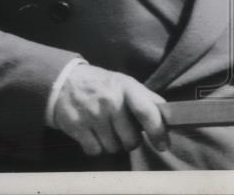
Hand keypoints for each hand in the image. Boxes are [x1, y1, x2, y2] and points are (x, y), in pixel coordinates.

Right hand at [50, 63, 167, 155]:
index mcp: (126, 87)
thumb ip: (146, 98)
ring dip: (113, 144)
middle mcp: (110, 101)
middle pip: (131, 140)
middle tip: (124, 131)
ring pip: (113, 148)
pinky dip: (97, 147)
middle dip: (130, 141)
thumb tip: (168, 115)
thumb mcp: (125, 83)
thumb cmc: (102, 84)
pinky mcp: (76, 127)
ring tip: (107, 130)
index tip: (163, 145)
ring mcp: (92, 115)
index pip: (147, 112)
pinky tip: (94, 134)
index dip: (158, 131)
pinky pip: (95, 151)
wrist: (64, 81)